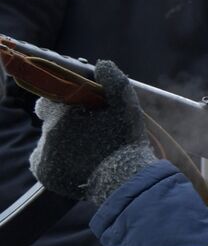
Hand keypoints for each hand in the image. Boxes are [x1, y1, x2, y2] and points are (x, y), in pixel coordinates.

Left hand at [29, 60, 154, 203]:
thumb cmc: (125, 140)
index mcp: (61, 114)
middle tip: (89, 132)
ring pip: (50, 143)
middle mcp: (47, 135)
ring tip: (89, 151)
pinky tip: (80, 163)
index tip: (78, 109)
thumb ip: (114, 81)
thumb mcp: (126, 105)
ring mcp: (45, 156)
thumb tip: (103, 65)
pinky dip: (60, 162)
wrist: (125, 180)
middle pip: (50, 124)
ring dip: (64, 144)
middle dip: (66, 125)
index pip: (47, 102)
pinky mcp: (46, 175)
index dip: (61, 103)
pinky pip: (47, 162)